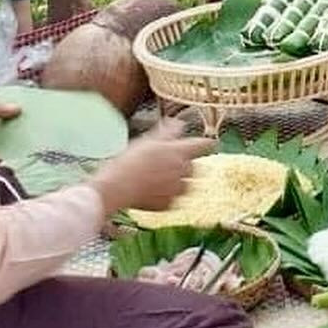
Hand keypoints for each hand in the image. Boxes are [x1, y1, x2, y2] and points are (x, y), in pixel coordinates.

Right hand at [91, 118, 212, 214]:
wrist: (117, 187)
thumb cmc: (130, 162)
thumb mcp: (148, 140)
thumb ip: (168, 131)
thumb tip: (179, 123)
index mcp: (179, 152)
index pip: (202, 145)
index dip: (207, 144)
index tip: (211, 143)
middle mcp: (182, 171)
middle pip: (193, 167)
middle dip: (185, 165)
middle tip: (168, 163)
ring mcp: (176, 190)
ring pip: (185, 185)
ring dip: (177, 181)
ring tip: (158, 179)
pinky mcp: (168, 205)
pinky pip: (173, 199)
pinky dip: (166, 195)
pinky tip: (151, 190)